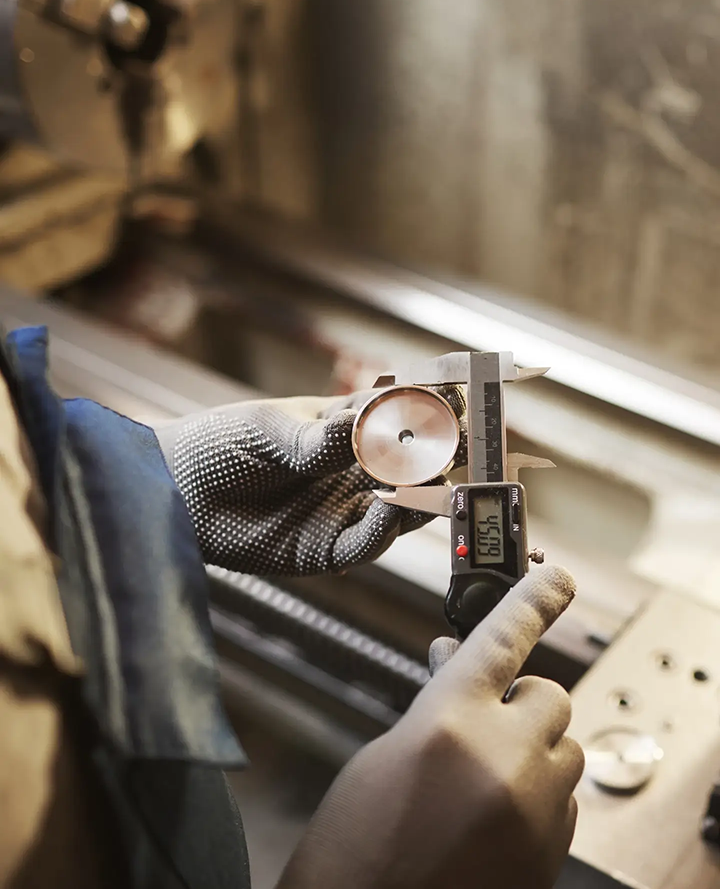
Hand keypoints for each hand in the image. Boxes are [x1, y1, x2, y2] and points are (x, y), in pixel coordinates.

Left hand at [154, 388, 464, 576]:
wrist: (173, 494)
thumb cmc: (218, 446)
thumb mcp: (272, 431)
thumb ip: (323, 437)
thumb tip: (376, 424)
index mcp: (344, 429)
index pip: (400, 417)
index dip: (429, 408)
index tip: (454, 396)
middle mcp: (353, 471)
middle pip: (414, 463)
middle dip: (440, 452)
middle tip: (458, 440)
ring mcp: (343, 510)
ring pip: (403, 505)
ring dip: (422, 490)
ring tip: (434, 473)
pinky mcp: (327, 549)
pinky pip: (368, 541)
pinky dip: (386, 524)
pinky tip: (390, 503)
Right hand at [278, 565, 582, 888]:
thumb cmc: (358, 840)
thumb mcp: (389, 752)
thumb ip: (439, 705)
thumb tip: (463, 664)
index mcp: (448, 723)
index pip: (503, 638)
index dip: (533, 599)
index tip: (555, 577)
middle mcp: (501, 760)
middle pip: (550, 696)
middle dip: (522, 701)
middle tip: (489, 719)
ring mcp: (532, 811)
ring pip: (565, 749)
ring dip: (534, 751)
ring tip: (485, 777)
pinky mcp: (549, 854)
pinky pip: (565, 800)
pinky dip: (539, 796)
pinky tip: (494, 815)